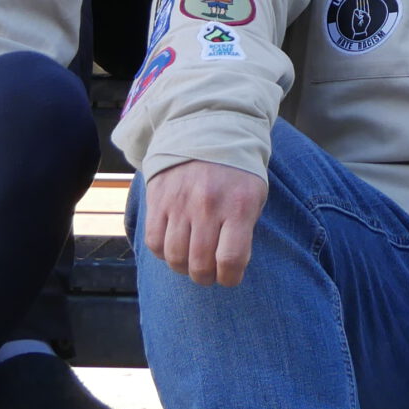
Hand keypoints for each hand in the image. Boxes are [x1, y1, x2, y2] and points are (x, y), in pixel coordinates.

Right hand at [144, 159, 266, 286]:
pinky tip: (173, 245)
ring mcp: (180, 202)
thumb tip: (229, 265)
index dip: (230, 278)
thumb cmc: (236, 171)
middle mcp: (208, 205)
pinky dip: (163, 252)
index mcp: (238, 205)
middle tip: (209, 273)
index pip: (231, 260)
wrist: (206, 129)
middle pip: (200, 265)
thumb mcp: (254, 195)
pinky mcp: (158, 199)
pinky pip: (154, 242)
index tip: (229, 276)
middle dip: (206, 277)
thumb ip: (244, 229)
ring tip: (190, 260)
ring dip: (183, 267)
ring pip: (175, 257)